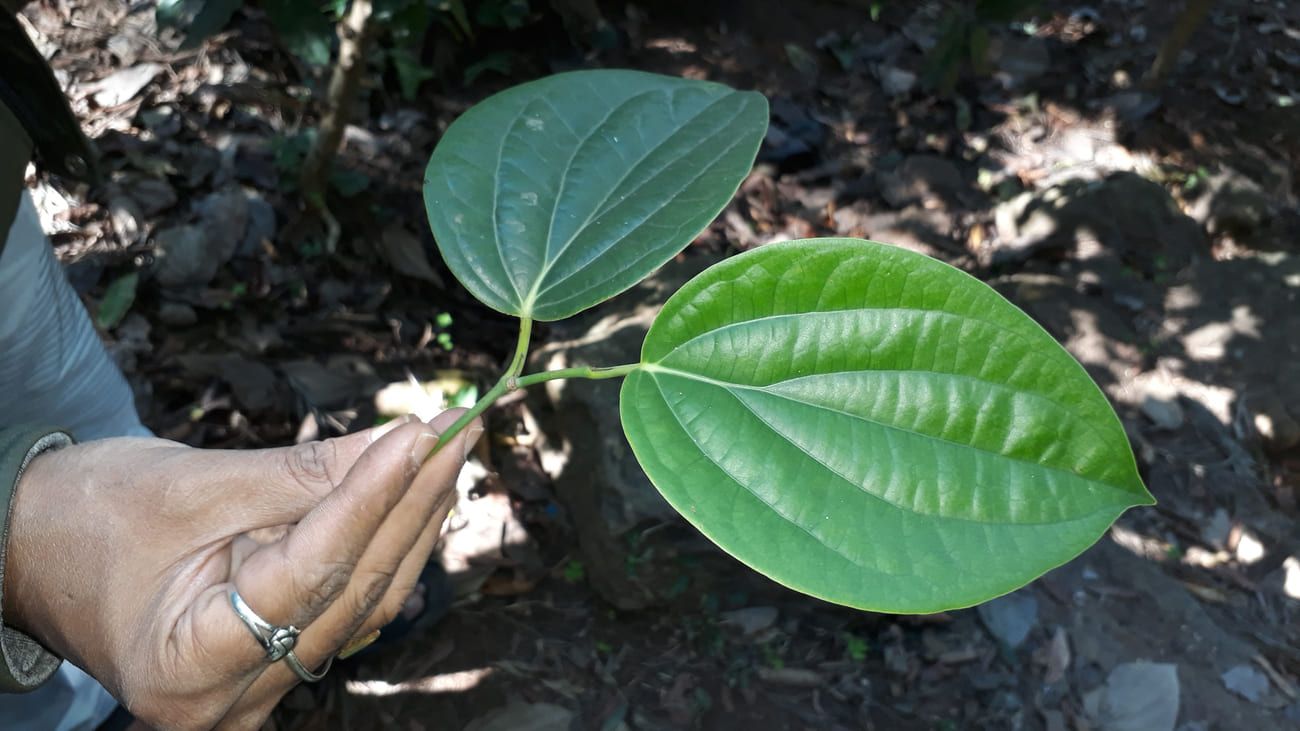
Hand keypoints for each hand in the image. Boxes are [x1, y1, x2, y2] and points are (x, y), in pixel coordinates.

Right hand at [2, 410, 479, 729]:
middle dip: (409, 505)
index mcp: (189, 664)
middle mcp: (231, 699)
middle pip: (351, 592)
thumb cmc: (85, 517)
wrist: (28, 552)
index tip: (422, 434)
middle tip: (457, 433)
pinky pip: (348, 604)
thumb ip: (304, 474)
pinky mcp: (274, 663)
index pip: (310, 573)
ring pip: (363, 602)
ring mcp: (258, 689)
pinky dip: (382, 545)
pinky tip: (414, 494)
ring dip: (410, 523)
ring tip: (448, 453)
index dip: (372, 498)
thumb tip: (404, 441)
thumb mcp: (194, 484)